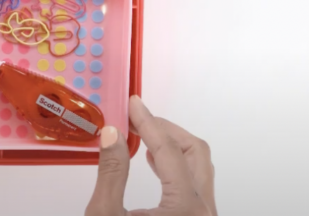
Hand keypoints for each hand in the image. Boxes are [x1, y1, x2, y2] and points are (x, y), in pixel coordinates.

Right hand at [86, 96, 216, 215]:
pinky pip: (195, 183)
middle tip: (137, 120)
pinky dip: (177, 164)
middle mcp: (202, 210)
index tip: (133, 104)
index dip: (148, 123)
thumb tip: (113, 134)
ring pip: (199, 166)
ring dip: (172, 146)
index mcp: (185, 207)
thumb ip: (111, 173)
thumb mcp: (105, 215)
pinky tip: (154, 160)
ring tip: (143, 135)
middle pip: (195, 152)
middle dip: (166, 130)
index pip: (168, 151)